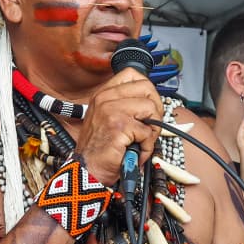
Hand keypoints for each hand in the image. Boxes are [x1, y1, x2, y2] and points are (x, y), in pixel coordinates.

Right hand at [74, 67, 163, 185]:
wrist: (87, 169)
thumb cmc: (100, 148)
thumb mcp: (106, 117)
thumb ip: (124, 104)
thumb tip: (152, 101)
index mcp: (103, 94)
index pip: (133, 74)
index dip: (147, 90)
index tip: (146, 107)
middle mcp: (105, 98)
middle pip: (147, 88)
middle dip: (155, 109)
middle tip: (147, 126)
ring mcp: (111, 110)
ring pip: (151, 108)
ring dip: (152, 130)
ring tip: (140, 141)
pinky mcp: (119, 126)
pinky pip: (148, 132)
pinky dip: (147, 147)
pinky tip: (135, 151)